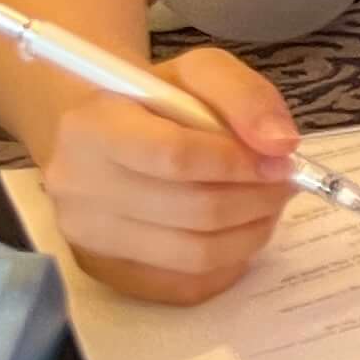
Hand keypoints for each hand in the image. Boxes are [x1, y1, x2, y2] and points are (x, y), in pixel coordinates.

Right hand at [41, 47, 299, 304]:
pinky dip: (230, 263)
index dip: (239, 163)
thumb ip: (245, 97)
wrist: (105, 134)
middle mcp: (75, 186)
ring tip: (267, 206)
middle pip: (191, 211)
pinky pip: (186, 286)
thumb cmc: (156, 102)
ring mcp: (86, 236)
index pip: (175, 157)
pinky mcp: (105, 272)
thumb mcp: (201, 73)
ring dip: (251, 233)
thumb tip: (280, 144)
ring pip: (194, 255)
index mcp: (91, 127)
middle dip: (257, 199)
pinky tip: (239, 232)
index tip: (278, 160)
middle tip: (284, 184)